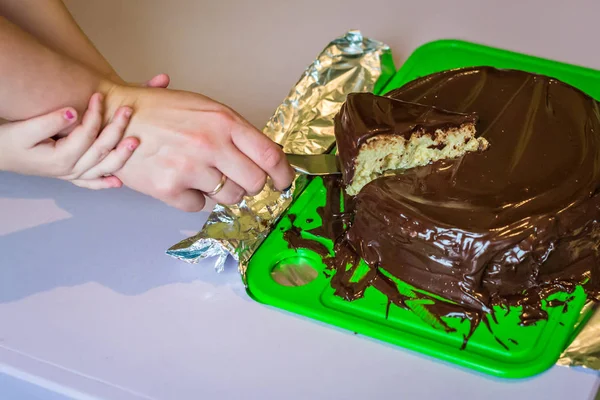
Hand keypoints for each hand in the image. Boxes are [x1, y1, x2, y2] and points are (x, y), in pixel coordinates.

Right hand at [0, 92, 138, 189]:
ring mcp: (72, 175)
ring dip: (121, 155)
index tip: (99, 96)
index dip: (95, 114)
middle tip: (127, 109)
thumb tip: (72, 112)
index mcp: (61, 158)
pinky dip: (104, 183)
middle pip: (101, 150)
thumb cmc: (9, 140)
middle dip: (117, 129)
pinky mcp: (70, 175)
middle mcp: (70, 170)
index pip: (87, 134)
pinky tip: (118, 183)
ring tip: (135, 141)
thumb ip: (48, 121)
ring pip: (104, 168)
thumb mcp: (24, 129)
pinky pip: (91, 182)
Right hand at [104, 85, 294, 211]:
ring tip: (199, 171)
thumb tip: (267, 159)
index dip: (283, 174)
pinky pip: (199, 205)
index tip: (284, 181)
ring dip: (221, 190)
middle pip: (255, 183)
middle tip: (237, 177)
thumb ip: (235, 132)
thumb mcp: (205, 108)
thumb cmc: (160, 111)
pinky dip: (192, 196)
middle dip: (250, 184)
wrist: (114, 116)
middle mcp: (210, 144)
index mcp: (223, 121)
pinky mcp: (168, 189)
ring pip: (230, 197)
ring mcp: (189, 168)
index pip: (270, 155)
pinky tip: (178, 178)